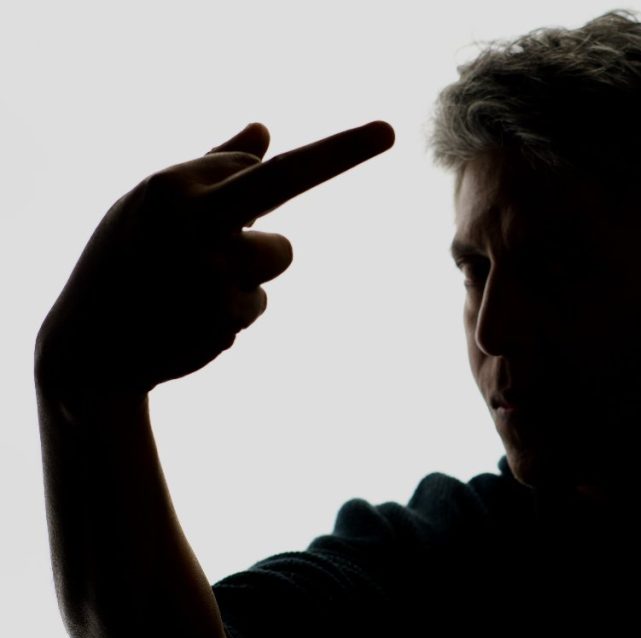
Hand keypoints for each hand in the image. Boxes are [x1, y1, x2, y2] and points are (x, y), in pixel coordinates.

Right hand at [36, 121, 394, 409]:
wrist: (94, 344)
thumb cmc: (127, 257)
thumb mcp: (157, 204)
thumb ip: (214, 167)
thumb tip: (266, 132)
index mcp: (173, 185)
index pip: (260, 167)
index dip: (316, 160)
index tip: (385, 133)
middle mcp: (196, 222)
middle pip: (280, 185)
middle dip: (341, 154)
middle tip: (387, 131)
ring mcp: (214, 273)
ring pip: (277, 254)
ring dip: (248, 264)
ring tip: (192, 282)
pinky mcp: (227, 318)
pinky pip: (256, 300)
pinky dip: (231, 306)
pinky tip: (189, 314)